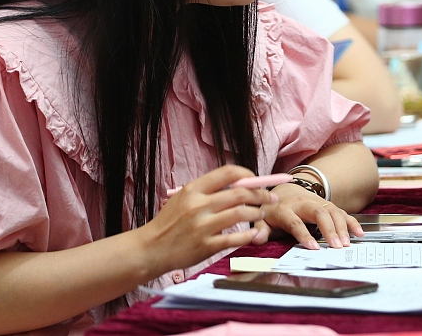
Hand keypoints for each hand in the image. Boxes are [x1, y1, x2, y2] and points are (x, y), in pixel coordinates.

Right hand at [136, 165, 277, 276]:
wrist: (150, 248)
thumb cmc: (170, 222)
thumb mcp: (183, 198)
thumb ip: (208, 190)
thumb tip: (241, 183)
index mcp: (193, 189)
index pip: (229, 173)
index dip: (248, 174)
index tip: (257, 179)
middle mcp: (199, 206)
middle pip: (241, 193)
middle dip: (261, 194)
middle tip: (270, 198)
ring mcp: (202, 226)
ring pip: (241, 213)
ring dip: (257, 213)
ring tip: (261, 214)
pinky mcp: (205, 246)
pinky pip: (235, 238)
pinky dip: (249, 235)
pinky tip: (254, 233)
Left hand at [262, 182, 364, 250]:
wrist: (286, 191)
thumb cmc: (274, 211)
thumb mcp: (262, 220)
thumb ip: (259, 230)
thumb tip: (256, 239)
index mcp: (285, 209)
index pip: (295, 222)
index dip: (304, 234)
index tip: (313, 247)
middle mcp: (304, 203)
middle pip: (319, 213)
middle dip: (329, 229)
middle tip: (336, 246)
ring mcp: (318, 202)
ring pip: (332, 211)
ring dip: (342, 227)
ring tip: (347, 243)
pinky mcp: (328, 205)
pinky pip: (342, 212)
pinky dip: (352, 222)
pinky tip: (359, 233)